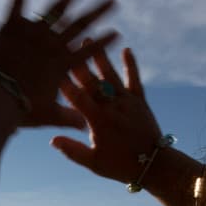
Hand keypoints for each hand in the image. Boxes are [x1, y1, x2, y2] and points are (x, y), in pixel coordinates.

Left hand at [0, 0, 117, 127]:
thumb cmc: (20, 111)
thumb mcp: (47, 116)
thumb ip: (67, 117)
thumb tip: (84, 126)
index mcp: (62, 65)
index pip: (89, 52)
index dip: (103, 42)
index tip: (116, 32)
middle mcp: (52, 44)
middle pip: (80, 25)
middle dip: (97, 12)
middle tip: (111, 0)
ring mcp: (33, 32)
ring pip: (56, 7)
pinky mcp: (11, 25)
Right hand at [51, 45, 163, 183]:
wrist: (154, 165)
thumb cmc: (121, 166)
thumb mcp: (93, 162)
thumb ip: (72, 150)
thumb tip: (52, 139)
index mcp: (98, 121)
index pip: (76, 97)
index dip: (63, 83)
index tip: (51, 69)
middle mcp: (112, 106)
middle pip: (91, 81)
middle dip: (77, 63)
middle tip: (65, 45)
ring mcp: (127, 101)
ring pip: (110, 75)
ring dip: (99, 57)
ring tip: (89, 40)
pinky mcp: (140, 100)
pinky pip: (134, 78)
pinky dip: (130, 64)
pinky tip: (126, 49)